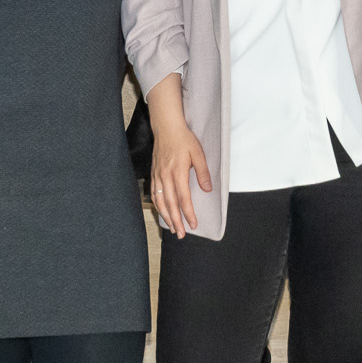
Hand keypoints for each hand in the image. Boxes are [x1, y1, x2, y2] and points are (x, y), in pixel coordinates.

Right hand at [149, 114, 210, 234]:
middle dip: (176, 221)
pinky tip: (162, 212)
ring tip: (172, 228)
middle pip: (170, 204)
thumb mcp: (198, 153)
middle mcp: (165, 176)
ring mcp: (157, 176)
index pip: (183, 198)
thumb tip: (207, 189)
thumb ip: (203, 172)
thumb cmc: (183, 139)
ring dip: (166, 216)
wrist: (166, 128)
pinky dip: (157, 206)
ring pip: (160, 201)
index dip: (188, 213)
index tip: (193, 224)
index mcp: (177, 172)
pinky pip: (154, 194)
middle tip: (181, 234)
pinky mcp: (154, 174)